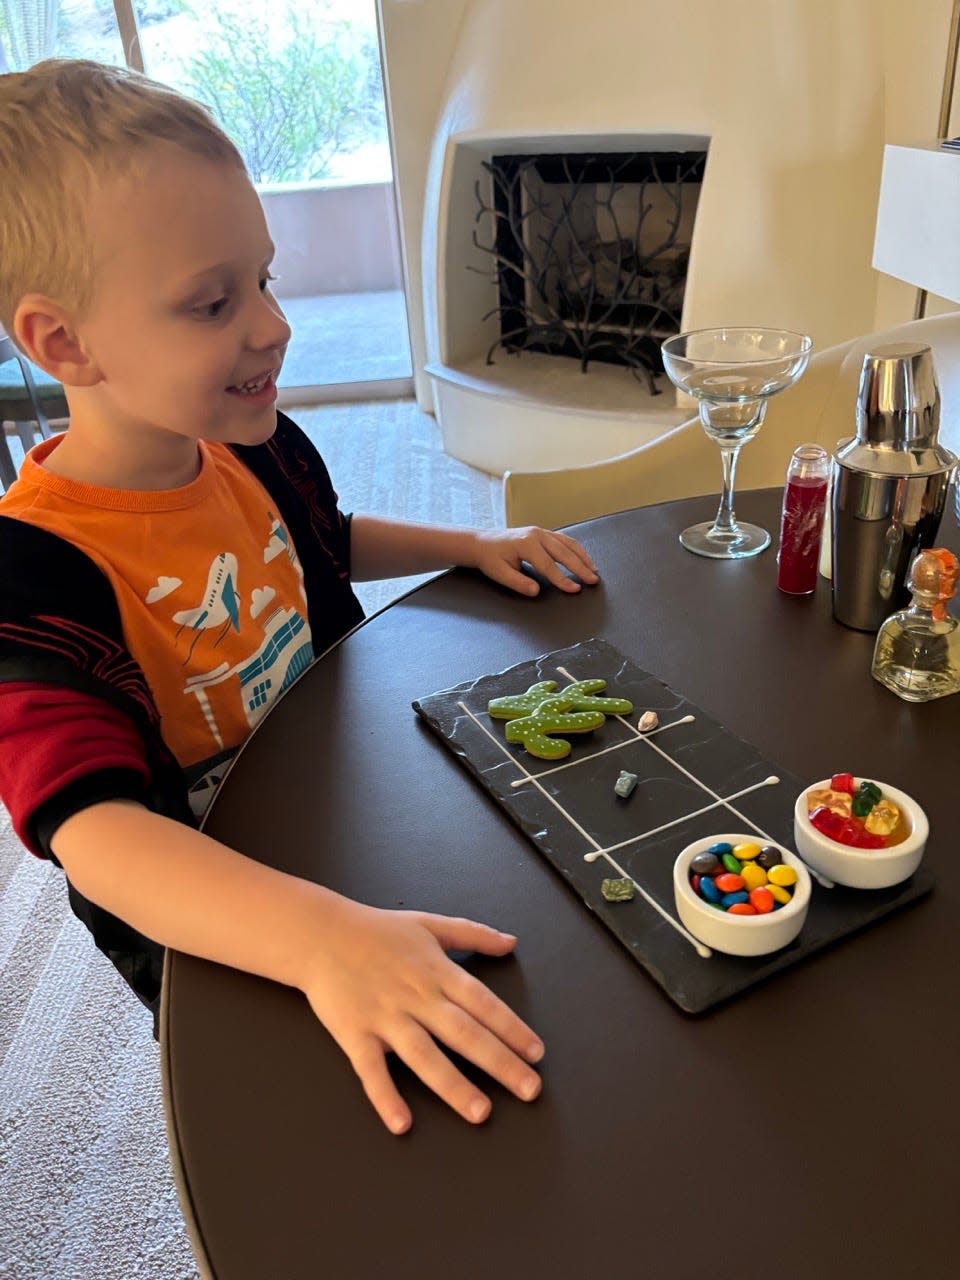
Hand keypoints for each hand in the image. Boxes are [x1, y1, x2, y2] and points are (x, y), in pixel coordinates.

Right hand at [298, 899, 544, 1133]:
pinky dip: (386, 1097)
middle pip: (463, 1033)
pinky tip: (402, 1124)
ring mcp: (385, 1017)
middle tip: (529, 1089)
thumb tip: (511, 942)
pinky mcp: (355, 1034)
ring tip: (481, 1112)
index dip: (512, 1028)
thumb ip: (473, 935)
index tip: (536, 1053)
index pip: (483, 1003)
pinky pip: (372, 1070)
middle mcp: (416, 996)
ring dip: (453, 1086)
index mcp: (437, 971)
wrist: (321, 935)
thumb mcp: (430, 924)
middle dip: (499, 1063)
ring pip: (424, 1056)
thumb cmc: (378, 931)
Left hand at [470, 527, 598, 595]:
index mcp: (526, 544)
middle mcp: (536, 535)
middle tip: (593, 580)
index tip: (574, 589)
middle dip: (580, 567)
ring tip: (594, 570)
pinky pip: (564, 540)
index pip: (548, 565)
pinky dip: (576, 549)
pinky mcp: (543, 533)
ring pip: (568, 543)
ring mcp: (541, 532)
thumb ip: (518, 583)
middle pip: (564, 552)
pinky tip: (584, 557)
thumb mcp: (500, 573)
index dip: (562, 579)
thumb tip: (535, 591)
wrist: (482, 543)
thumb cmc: (490, 558)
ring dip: (582, 556)